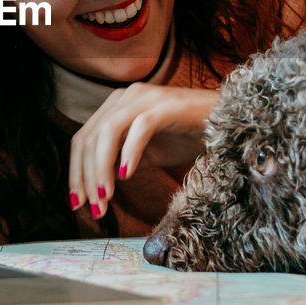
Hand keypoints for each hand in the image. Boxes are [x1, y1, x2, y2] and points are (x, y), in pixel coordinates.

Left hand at [68, 84, 218, 219]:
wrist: (230, 123)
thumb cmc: (188, 136)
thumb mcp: (147, 154)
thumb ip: (120, 164)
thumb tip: (96, 188)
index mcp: (116, 106)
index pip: (82, 139)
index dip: (75, 172)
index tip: (78, 202)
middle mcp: (126, 97)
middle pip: (88, 137)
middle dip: (85, 177)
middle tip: (94, 207)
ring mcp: (145, 98)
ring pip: (107, 132)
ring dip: (101, 169)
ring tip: (106, 197)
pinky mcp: (167, 106)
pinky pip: (140, 127)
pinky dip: (129, 152)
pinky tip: (126, 175)